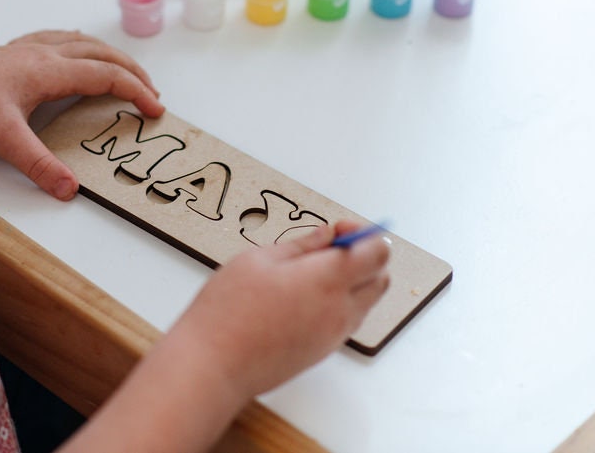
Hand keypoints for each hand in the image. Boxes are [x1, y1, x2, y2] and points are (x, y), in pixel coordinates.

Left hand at [0, 30, 163, 199]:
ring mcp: (25, 50)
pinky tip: (71, 48)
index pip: (107, 76)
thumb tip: (69, 189)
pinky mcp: (9, 53)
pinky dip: (76, 44)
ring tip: (123, 69)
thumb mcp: (4, 140)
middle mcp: (43, 54)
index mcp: (49, 71)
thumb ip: (40, 165)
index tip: (155, 109)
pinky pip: (55, 40)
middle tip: (151, 92)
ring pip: (80, 42)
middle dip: (132, 72)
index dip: (136, 91)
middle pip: (101, 54)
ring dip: (107, 55)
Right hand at [171, 221, 389, 399]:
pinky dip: (337, 304)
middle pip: (380, 278)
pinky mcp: (321, 352)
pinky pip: (345, 321)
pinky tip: (300, 297)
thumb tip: (326, 236)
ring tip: (308, 273)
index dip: (364, 234)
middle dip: (363, 258)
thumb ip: (301, 245)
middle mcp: (339, 310)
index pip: (377, 252)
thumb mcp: (258, 259)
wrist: (214, 365)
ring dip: (351, 282)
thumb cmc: (228, 312)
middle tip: (328, 248)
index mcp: (328, 279)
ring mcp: (333, 335)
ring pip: (364, 302)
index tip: (340, 229)